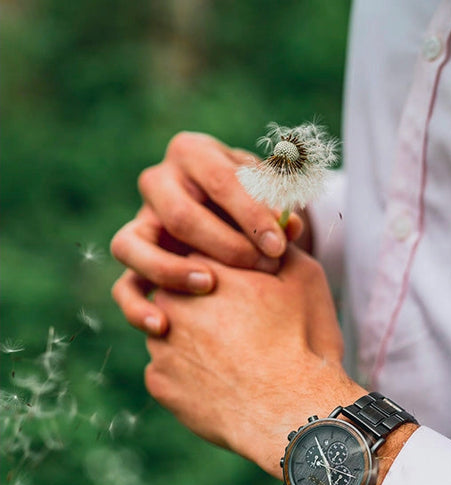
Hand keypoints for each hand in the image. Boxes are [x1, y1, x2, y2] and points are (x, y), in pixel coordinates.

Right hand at [111, 132, 306, 334]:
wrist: (233, 217)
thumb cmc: (256, 200)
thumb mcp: (273, 192)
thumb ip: (282, 204)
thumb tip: (289, 226)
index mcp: (192, 153)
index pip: (219, 179)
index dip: (251, 213)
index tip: (280, 244)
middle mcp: (158, 183)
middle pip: (180, 214)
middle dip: (225, 245)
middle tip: (264, 267)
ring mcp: (140, 224)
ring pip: (132, 246)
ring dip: (170, 270)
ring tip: (210, 286)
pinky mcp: (135, 263)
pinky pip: (122, 287)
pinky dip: (137, 309)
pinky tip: (164, 327)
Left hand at [144, 245, 363, 477]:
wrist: (290, 411)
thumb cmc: (301, 341)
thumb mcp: (304, 279)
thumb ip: (278, 246)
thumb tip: (270, 231)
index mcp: (202, 268)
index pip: (200, 257)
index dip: (225, 274)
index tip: (243, 291)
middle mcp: (169, 301)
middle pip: (179, 293)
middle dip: (203, 305)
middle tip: (240, 327)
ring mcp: (159, 345)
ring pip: (171, 333)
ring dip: (193, 340)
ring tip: (234, 358)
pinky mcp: (158, 383)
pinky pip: (169, 372)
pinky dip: (190, 377)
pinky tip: (222, 384)